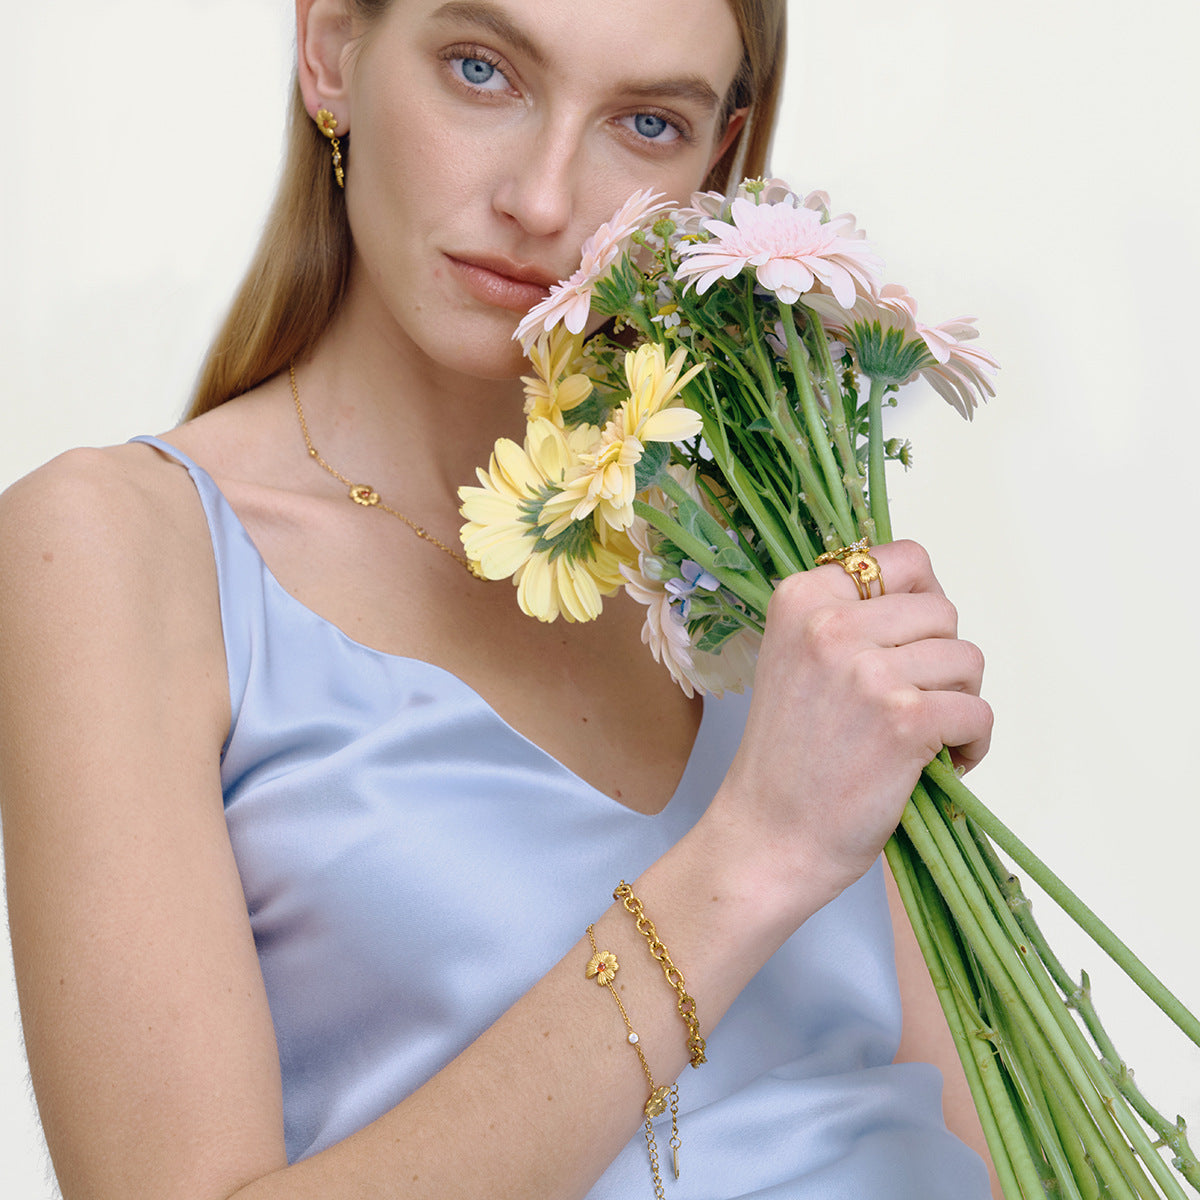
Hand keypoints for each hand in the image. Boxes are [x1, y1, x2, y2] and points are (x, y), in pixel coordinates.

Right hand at [713, 540, 991, 905]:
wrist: (768, 837)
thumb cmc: (788, 758)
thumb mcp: (795, 660)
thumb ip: (845, 621)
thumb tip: (927, 603)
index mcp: (800, 599)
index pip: (901, 559)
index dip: (921, 602)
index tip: (911, 644)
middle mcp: (830, 624)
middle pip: (943, 611)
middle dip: (942, 660)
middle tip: (914, 703)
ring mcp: (867, 671)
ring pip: (969, 660)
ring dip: (960, 702)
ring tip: (924, 738)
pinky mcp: (904, 720)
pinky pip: (978, 712)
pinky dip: (973, 743)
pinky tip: (940, 764)